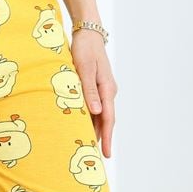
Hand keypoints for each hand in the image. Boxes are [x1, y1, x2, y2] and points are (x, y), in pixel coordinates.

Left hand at [70, 30, 117, 158]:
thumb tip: (96, 112)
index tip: (106, 154)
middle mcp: (108, 92)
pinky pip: (95, 107)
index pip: (108, 119)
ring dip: (96, 130)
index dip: (107, 138)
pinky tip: (84, 127)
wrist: (87, 33)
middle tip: (98, 158)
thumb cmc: (84, 49)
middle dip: (102, 139)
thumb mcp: (84, 70)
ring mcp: (103, 90)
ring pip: (100, 115)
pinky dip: (91, 119)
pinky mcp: (96, 87)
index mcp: (107, 89)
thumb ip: (89, 91)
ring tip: (90, 147)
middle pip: (106, 120)